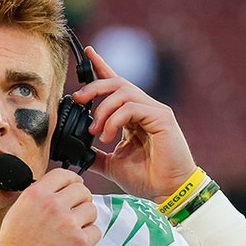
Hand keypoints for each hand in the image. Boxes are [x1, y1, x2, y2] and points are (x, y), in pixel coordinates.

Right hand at [0, 168, 100, 245]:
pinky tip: (76, 243)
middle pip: (82, 190)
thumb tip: (55, 191)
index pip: (64, 175)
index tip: (75, 185)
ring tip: (74, 230)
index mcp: (37, 195)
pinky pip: (96, 231)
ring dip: (86, 219)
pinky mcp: (80, 242)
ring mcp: (68, 224)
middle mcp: (53, 206)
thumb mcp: (18, 212)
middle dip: (82, 200)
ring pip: (92, 210)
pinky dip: (89, 237)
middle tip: (77, 210)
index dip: (73, 180)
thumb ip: (38, 198)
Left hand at [72, 46, 197, 203]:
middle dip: (93, 87)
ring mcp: (155, 111)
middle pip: (116, 83)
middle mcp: (145, 109)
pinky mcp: (162, 117)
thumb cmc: (148, 178)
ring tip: (95, 130)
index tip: (87, 53)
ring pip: (123, 91)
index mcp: (133, 116)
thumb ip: (97, 155)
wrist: (168, 192)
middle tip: (77, 99)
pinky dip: (114, 119)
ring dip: (102, 109)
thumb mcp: (113, 165)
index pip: (116, 85)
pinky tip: (108, 136)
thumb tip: (79, 152)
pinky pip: (132, 107)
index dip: (101, 67)